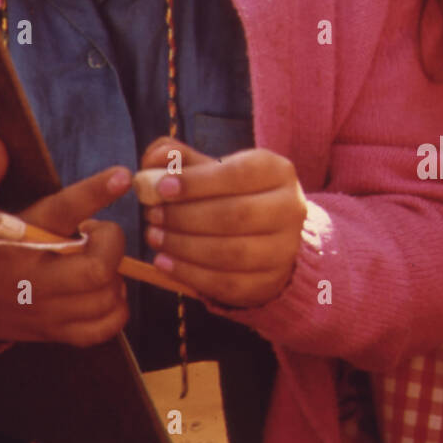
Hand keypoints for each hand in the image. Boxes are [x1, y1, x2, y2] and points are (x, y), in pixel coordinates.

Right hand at [0, 137, 130, 345]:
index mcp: (16, 241)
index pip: (61, 213)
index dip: (94, 193)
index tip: (122, 176)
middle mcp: (34, 279)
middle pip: (97, 269)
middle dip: (113, 244)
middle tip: (99, 233)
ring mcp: (44, 310)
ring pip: (104, 299)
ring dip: (114, 275)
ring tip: (96, 259)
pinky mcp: (51, 332)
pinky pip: (100, 330)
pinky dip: (114, 310)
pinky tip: (103, 290)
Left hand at [137, 138, 306, 306]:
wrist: (266, 234)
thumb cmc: (230, 192)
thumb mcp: (210, 168)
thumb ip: (179, 159)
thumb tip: (155, 159)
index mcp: (277, 171)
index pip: (238, 174)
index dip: (197, 182)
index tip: (161, 188)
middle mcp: (290, 209)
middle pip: (234, 216)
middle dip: (185, 217)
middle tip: (152, 215)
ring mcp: (284, 249)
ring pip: (230, 253)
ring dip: (184, 246)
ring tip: (154, 237)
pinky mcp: (271, 281)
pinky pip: (227, 283)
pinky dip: (190, 274)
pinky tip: (164, 262)